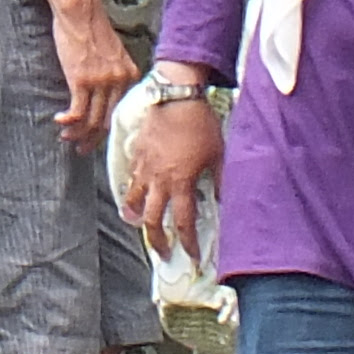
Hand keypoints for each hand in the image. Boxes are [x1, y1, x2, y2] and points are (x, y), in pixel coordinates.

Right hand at [43, 0, 134, 150]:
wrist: (80, 10)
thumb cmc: (91, 26)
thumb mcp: (112, 52)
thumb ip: (112, 72)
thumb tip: (103, 91)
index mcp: (129, 75)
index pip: (120, 111)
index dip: (107, 128)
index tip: (96, 136)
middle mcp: (119, 81)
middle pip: (107, 120)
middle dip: (93, 138)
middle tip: (81, 147)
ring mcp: (101, 82)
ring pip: (91, 120)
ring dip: (78, 133)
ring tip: (67, 138)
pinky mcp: (82, 80)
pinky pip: (77, 111)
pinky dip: (68, 121)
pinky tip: (59, 122)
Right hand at [122, 84, 221, 251]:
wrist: (177, 97)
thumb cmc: (200, 125)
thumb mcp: (218, 154)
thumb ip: (219, 180)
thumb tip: (222, 199)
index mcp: (181, 183)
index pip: (183, 223)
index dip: (188, 244)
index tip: (193, 256)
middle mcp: (159, 180)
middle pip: (153, 220)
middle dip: (158, 242)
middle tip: (165, 253)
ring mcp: (145, 168)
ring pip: (134, 202)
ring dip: (137, 219)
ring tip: (139, 226)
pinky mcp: (137, 154)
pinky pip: (130, 179)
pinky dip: (131, 192)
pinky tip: (134, 196)